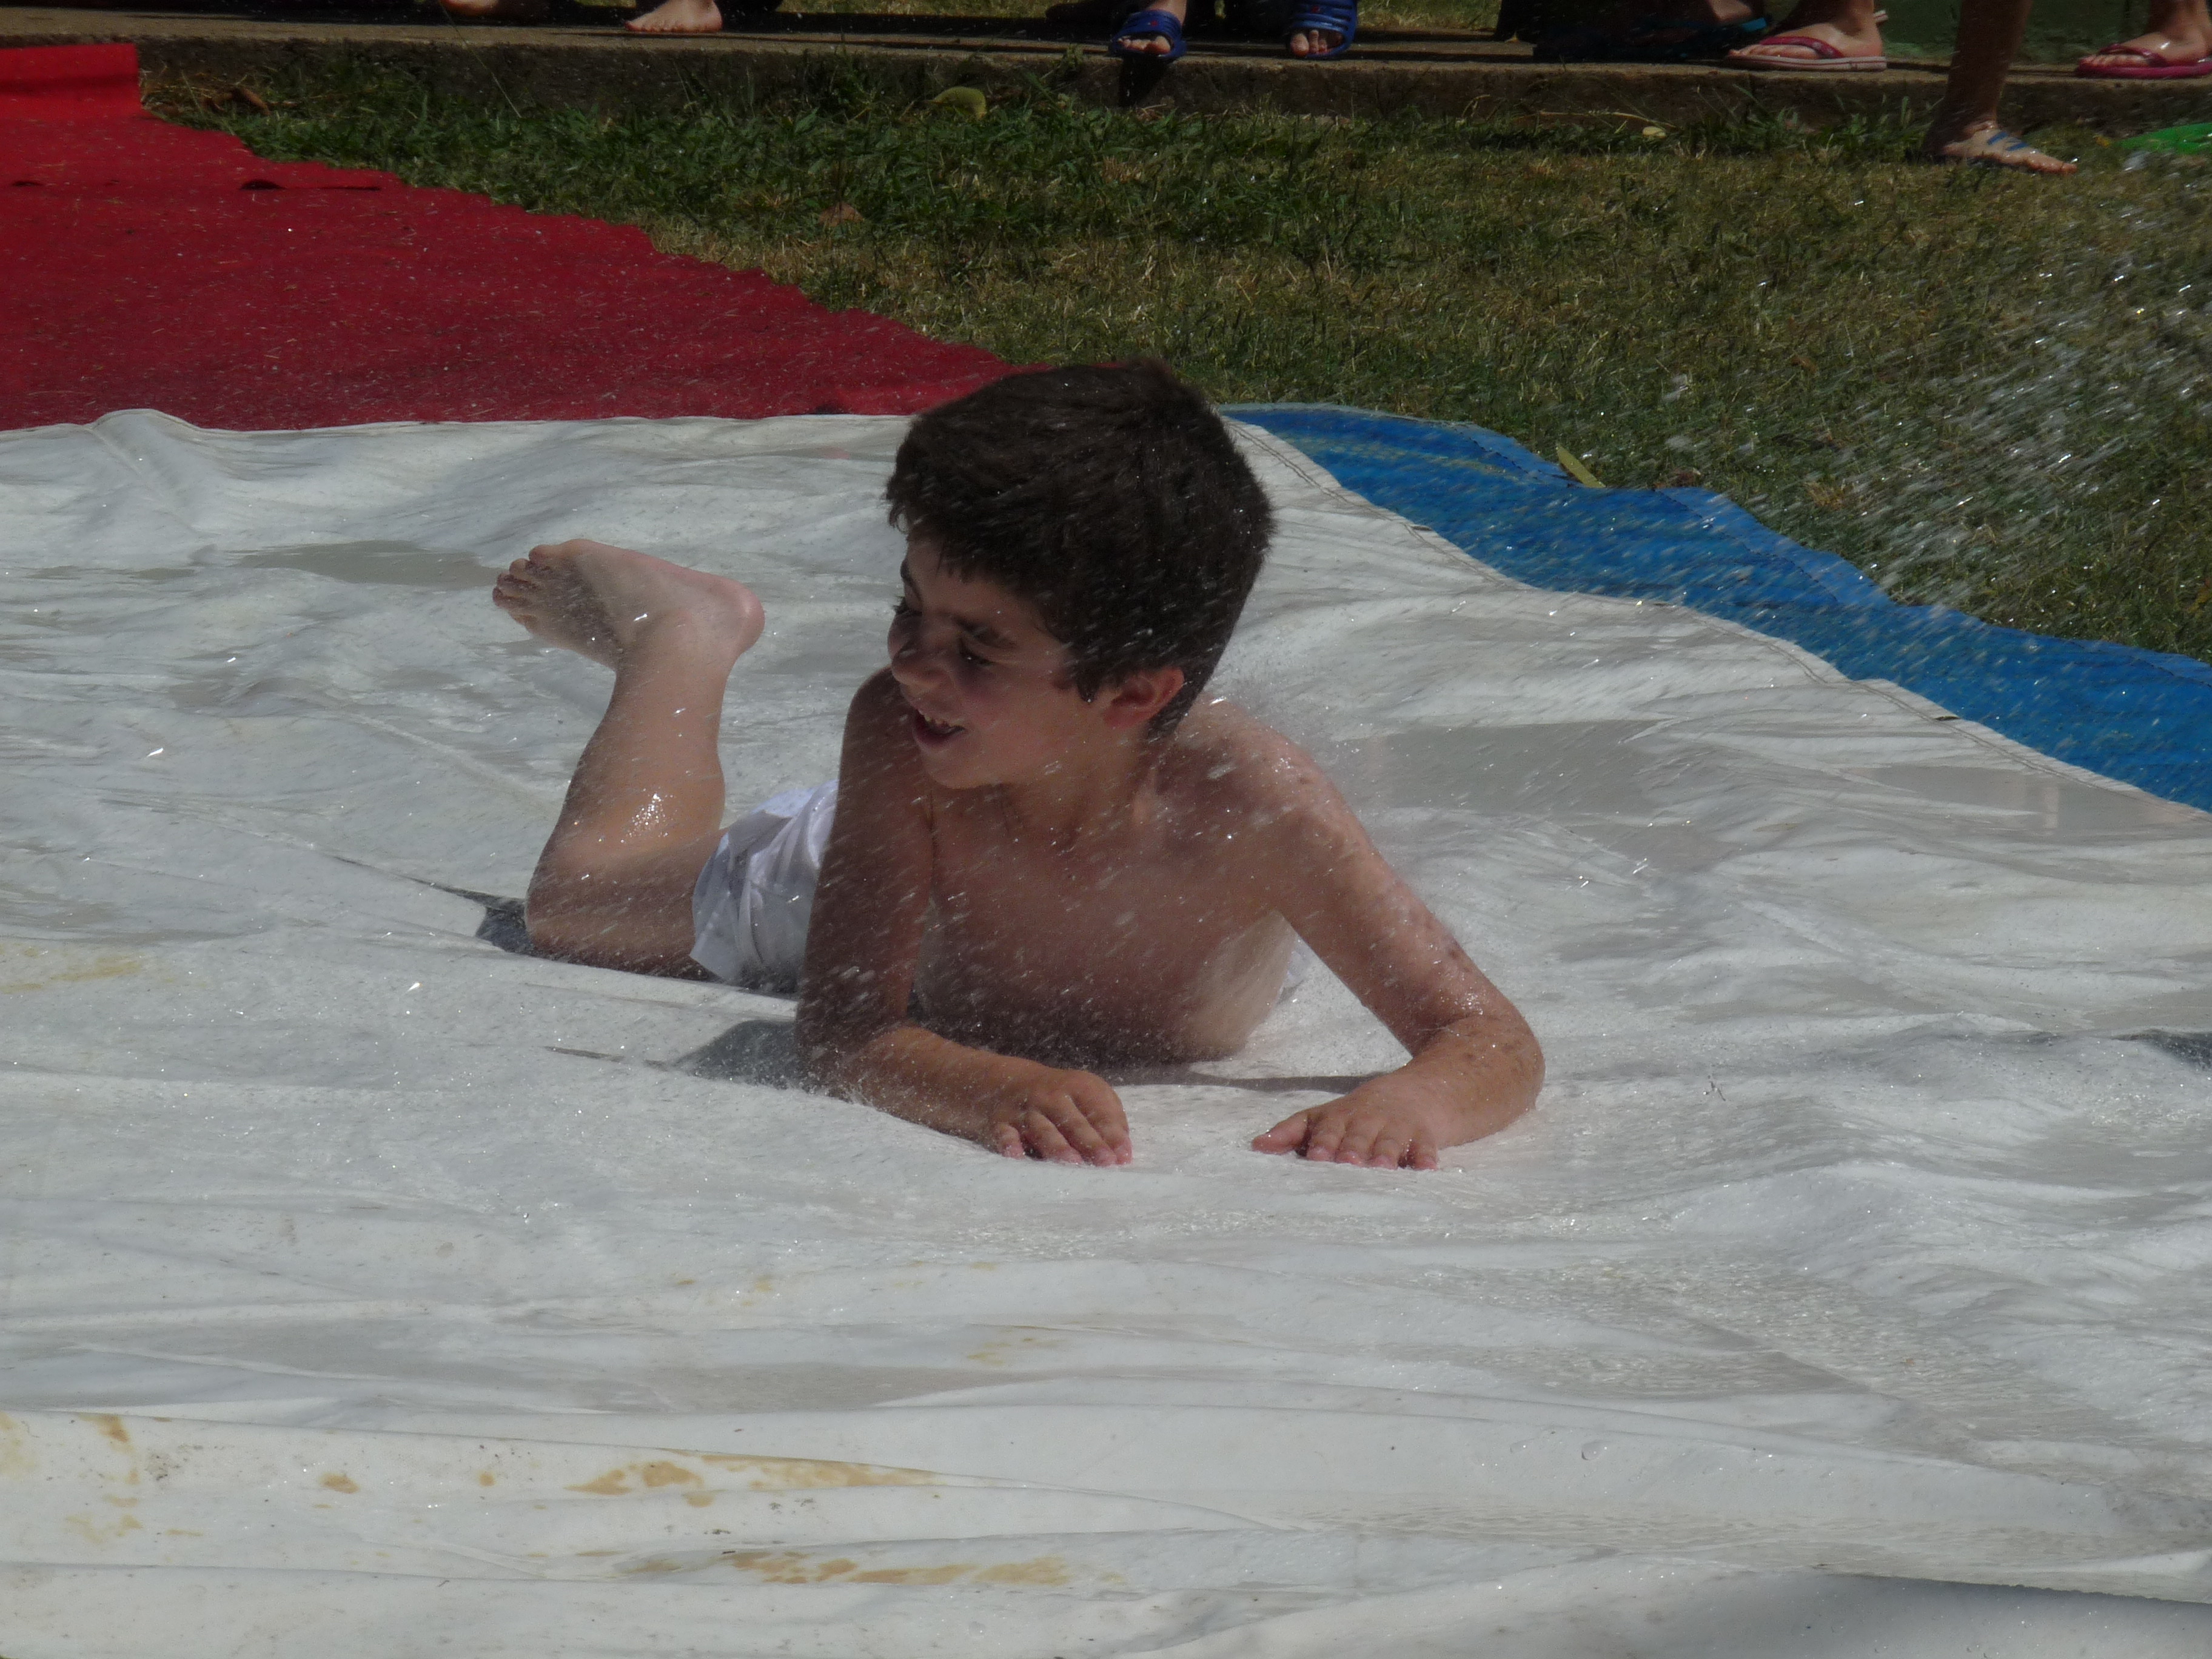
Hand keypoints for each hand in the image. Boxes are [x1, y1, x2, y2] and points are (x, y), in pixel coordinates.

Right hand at [984, 1065, 1130, 1165]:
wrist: (1008, 1081)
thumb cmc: (1060, 1096)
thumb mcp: (1087, 1094)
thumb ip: (1108, 1119)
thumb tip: (1123, 1152)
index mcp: (1079, 1088)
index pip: (1099, 1112)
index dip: (1112, 1135)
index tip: (1123, 1157)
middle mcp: (1052, 1097)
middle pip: (1073, 1122)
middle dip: (1090, 1141)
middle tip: (1105, 1161)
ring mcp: (1026, 1110)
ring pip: (1043, 1130)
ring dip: (1057, 1146)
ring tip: (1071, 1162)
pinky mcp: (1001, 1123)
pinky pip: (1005, 1134)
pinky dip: (1009, 1144)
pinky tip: (1016, 1155)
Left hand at [1252, 1076, 1453, 1169]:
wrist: (1417, 1092)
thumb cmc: (1358, 1114)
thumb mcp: (1325, 1116)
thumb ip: (1291, 1132)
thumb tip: (1256, 1147)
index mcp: (1341, 1116)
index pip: (1329, 1127)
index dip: (1322, 1141)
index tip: (1315, 1158)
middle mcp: (1368, 1120)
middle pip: (1359, 1134)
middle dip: (1353, 1149)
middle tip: (1347, 1164)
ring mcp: (1398, 1126)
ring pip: (1391, 1140)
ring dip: (1386, 1153)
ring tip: (1381, 1169)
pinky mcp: (1425, 1135)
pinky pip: (1426, 1146)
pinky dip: (1426, 1157)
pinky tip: (1426, 1169)